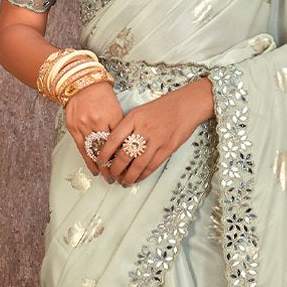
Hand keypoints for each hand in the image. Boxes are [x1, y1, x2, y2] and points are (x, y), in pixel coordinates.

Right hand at [63, 78, 125, 179]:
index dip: (126, 156)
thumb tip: (126, 145)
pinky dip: (89, 161)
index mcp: (112, 115)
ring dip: (102, 167)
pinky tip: (95, 170)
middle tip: (121, 178)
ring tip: (108, 177)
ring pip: (95, 151)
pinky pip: (82, 149)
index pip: (121, 141)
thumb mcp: (116, 107)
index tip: (131, 166)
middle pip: (109, 149)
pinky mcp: (73, 128)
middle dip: (115, 165)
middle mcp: (98, 121)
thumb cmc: (101, 94)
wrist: (80, 83)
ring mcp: (84, 125)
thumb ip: (121, 126)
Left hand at [72, 76, 214, 186]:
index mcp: (133, 118)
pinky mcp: (168, 148)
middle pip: (124, 155)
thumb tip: (114, 145)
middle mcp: (143, 129)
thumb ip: (127, 126)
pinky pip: (152, 166)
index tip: (99, 162)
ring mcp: (156, 140)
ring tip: (123, 181)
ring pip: (138, 165)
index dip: (104, 153)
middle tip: (112, 175)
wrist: (186, 105)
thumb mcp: (140, 111)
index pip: (113, 139)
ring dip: (128, 176)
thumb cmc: (162, 108)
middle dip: (115, 169)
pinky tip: (137, 178)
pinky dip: (143, 175)